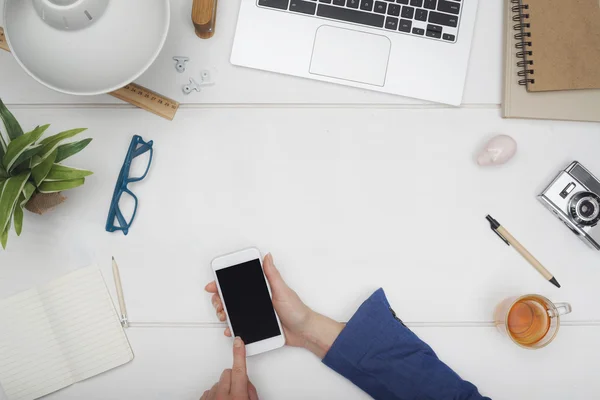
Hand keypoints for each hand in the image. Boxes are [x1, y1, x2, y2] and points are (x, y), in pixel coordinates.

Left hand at [200, 337, 258, 399]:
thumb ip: (251, 391)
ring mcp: (211, 399)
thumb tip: (246, 382)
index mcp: (237, 397)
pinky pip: (209, 390)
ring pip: (218, 382)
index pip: (239, 370)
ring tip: (229, 399)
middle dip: (234, 377)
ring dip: (224, 387)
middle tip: (239, 390)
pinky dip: (215, 393)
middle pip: (228, 373)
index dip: (239, 354)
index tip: (238, 342)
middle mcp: (221, 397)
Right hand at [205, 254, 344, 357]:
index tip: (214, 285)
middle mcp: (257, 301)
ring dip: (224, 313)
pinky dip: (232, 328)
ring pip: (233, 312)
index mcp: (262, 289)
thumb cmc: (297, 310)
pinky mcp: (257, 327)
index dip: (224, 284)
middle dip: (220, 300)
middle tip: (218, 303)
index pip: (239, 284)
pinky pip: (241, 327)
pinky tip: (229, 328)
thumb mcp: (283, 290)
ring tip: (223, 315)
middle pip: (232, 298)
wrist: (304, 332)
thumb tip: (267, 256)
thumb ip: (272, 274)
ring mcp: (256, 314)